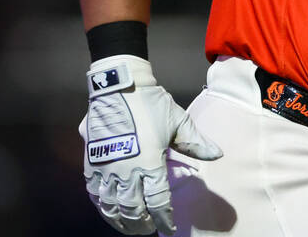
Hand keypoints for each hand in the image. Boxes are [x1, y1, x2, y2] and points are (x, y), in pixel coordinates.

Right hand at [79, 55, 221, 234]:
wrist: (118, 86)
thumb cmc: (150, 103)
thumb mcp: (178, 122)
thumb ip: (196, 143)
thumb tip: (217, 155)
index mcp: (150, 163)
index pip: (158, 201)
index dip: (164, 217)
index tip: (169, 226)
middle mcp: (125, 171)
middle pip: (133, 209)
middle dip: (142, 224)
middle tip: (149, 229)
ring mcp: (105, 168)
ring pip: (111, 206)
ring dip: (121, 220)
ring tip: (131, 227)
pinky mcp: (90, 162)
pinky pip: (94, 193)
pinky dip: (103, 206)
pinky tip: (109, 210)